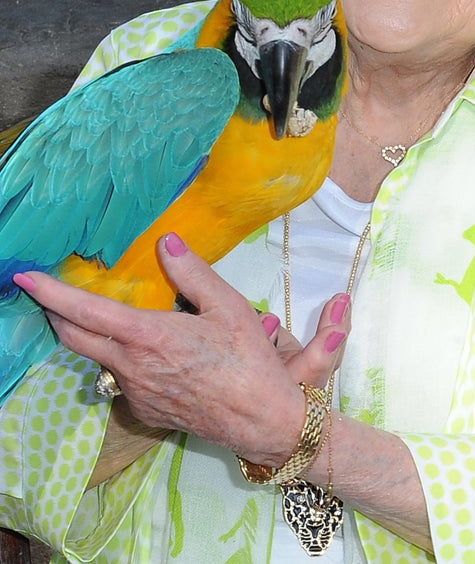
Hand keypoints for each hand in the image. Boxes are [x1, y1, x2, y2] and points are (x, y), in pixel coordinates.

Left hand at [13, 232, 351, 466]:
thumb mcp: (227, 305)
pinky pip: (124, 379)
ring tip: (119, 320)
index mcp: (148, 336)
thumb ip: (192, 272)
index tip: (27, 278)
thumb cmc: (247, 358)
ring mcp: (135, 393)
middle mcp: (131, 367)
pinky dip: (126, 360)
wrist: (261, 419)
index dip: (52, 294)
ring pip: (101, 359)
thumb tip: (166, 242)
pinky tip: (158, 355)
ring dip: (97, 337)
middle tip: (50, 292)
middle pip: (76, 338)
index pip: (86, 311)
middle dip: (56, 313)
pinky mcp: (145, 411)